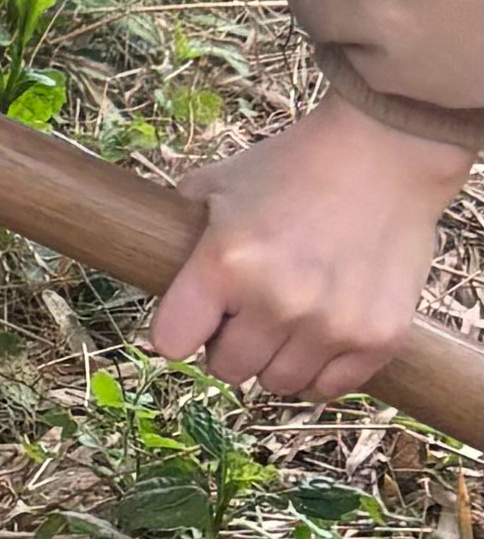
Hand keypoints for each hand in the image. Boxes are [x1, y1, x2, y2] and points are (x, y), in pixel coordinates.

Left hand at [148, 95, 467, 401]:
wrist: (384, 150)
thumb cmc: (295, 164)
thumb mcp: (219, 183)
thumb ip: (183, 228)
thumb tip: (153, 261)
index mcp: (225, 264)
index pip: (173, 343)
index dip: (181, 330)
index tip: (196, 318)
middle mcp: (276, 302)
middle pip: (228, 370)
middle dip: (232, 344)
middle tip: (250, 310)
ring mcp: (330, 324)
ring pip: (279, 384)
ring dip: (277, 358)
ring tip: (290, 316)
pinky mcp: (377, 337)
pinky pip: (330, 388)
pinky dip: (322, 369)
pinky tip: (323, 332)